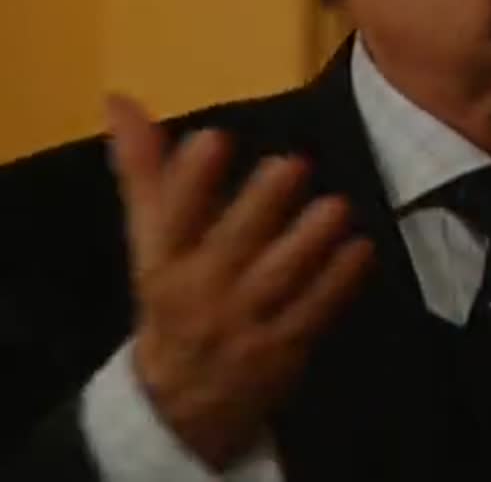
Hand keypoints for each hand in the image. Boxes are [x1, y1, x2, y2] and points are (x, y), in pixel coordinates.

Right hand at [105, 95, 373, 470]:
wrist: (180, 400)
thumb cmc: (173, 295)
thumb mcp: (151, 239)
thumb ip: (145, 168)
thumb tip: (121, 99)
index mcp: (164, 260)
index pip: (171, 217)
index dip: (191, 180)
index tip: (215, 137)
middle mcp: (200, 291)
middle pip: (230, 246)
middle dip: (260, 207)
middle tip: (292, 164)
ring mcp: (243, 324)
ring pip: (278, 280)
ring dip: (308, 242)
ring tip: (336, 206)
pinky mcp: (283, 348)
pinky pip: (314, 311)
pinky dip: (339, 282)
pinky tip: (361, 249)